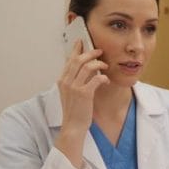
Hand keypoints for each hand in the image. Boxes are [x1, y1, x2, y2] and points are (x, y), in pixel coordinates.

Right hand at [54, 41, 108, 167]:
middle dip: (90, 53)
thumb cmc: (74, 111)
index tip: (81, 42)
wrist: (73, 127)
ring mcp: (74, 87)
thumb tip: (84, 70)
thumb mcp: (70, 94)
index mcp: (62, 81)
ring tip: (105, 65)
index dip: (75, 50)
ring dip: (98, 63)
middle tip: (99, 50)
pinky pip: (96, 79)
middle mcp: (66, 82)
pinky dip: (103, 77)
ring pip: (87, 67)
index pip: (69, 60)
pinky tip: (106, 80)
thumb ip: (74, 82)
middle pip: (78, 60)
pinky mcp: (84, 94)